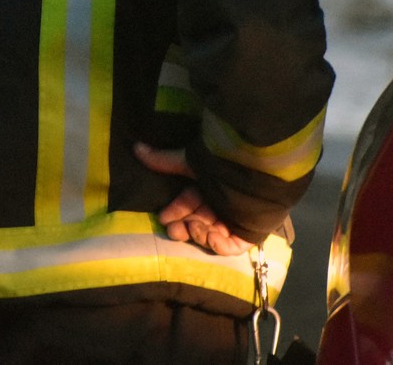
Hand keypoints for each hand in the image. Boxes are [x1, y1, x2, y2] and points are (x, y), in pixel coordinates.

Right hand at [134, 141, 251, 256]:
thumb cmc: (222, 165)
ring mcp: (235, 222)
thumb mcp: (190, 162)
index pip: (188, 205)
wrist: (256, 172)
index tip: (163, 217)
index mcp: (210, 190)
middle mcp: (222, 206)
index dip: (175, 212)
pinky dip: (217, 244)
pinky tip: (210, 235)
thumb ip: (164, 160)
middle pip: (198, 222)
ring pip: (210, 235)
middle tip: (174, 229)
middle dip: (184, 227)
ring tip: (193, 226)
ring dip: (198, 233)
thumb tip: (136, 146)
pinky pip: (230, 246)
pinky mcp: (247, 236)